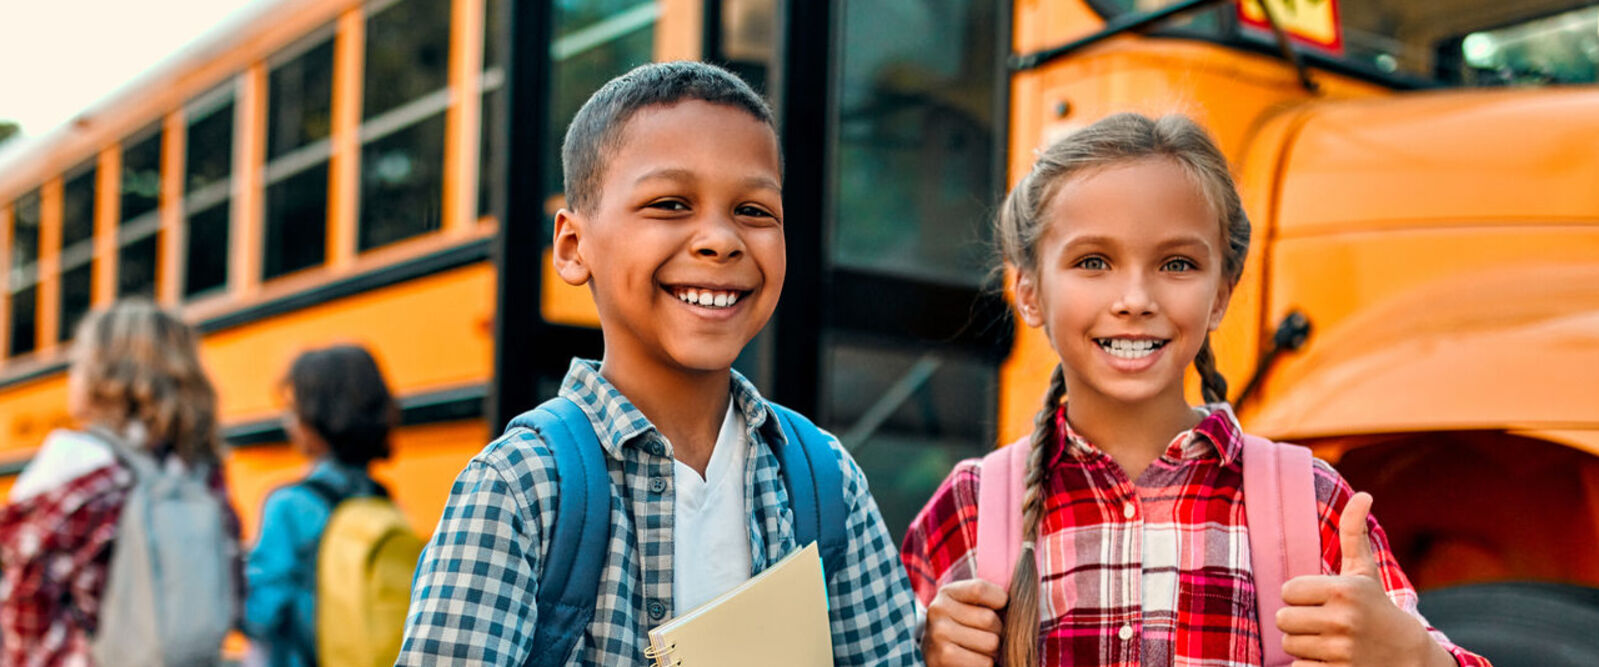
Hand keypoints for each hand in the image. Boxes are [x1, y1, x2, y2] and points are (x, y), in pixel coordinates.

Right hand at [924, 578, 1006, 666]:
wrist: (935, 654)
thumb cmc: (963, 628)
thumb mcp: (969, 606)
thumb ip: (989, 599)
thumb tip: (1021, 604)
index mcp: (947, 592)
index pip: (980, 589)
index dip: (999, 601)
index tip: (999, 609)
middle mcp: (938, 610)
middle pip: (990, 619)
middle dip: (997, 632)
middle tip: (986, 636)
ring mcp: (938, 634)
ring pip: (990, 643)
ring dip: (992, 651)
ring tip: (979, 650)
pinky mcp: (942, 658)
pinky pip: (984, 662)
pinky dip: (985, 665)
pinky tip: (973, 661)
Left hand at [1275, 492, 1452, 666]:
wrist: (1410, 658)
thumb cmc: (1376, 609)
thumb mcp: (1365, 573)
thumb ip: (1355, 533)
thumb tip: (1363, 495)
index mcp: (1344, 590)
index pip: (1287, 591)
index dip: (1300, 597)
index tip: (1321, 601)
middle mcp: (1343, 620)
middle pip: (1283, 619)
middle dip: (1299, 622)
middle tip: (1323, 623)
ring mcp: (1342, 650)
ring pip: (1289, 645)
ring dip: (1304, 645)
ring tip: (1329, 641)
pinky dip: (1310, 666)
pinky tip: (1331, 660)